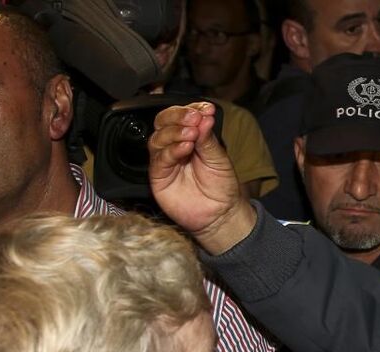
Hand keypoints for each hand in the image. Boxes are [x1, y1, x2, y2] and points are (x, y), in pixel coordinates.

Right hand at [148, 102, 256, 253]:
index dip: (191, 108)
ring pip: (158, 138)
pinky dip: (171, 150)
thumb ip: (209, 139)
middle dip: (178, 116)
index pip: (183, 115)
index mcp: (190, 137)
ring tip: (192, 133)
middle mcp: (174, 146)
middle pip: (163, 122)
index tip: (205, 108)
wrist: (220, 214)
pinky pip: (159, 159)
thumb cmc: (221, 187)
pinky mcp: (158, 177)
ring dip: (174, 132)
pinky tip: (185, 148)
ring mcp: (165, 161)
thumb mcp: (219, 159)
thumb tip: (204, 116)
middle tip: (194, 117)